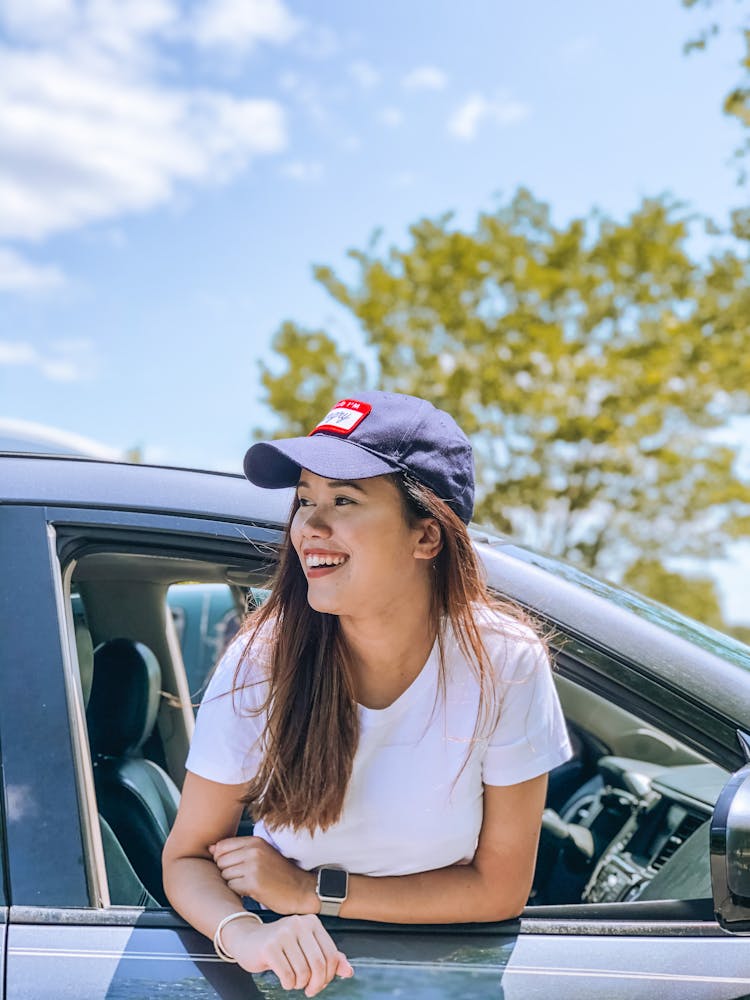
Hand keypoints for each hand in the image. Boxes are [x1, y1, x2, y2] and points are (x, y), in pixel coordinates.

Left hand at [210, 835, 316, 913]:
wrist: (301, 889)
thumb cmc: (280, 873)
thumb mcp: (262, 854)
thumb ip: (237, 849)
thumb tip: (211, 848)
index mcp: (255, 841)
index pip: (222, 846)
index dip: (224, 858)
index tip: (235, 865)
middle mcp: (253, 851)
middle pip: (221, 861)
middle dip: (228, 870)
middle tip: (244, 876)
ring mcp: (253, 867)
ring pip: (224, 875)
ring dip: (233, 882)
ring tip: (250, 882)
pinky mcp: (253, 884)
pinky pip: (231, 887)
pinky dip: (239, 891)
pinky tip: (252, 890)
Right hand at [223, 913, 353, 997]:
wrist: (247, 939)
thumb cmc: (279, 944)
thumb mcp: (306, 946)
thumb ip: (329, 956)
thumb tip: (349, 971)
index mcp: (311, 922)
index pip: (332, 954)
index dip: (329, 975)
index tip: (321, 982)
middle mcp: (299, 924)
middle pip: (319, 964)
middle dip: (316, 984)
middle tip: (309, 989)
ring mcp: (283, 934)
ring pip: (303, 972)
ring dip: (299, 984)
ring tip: (293, 980)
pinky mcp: (269, 947)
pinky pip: (287, 976)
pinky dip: (288, 984)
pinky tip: (284, 978)